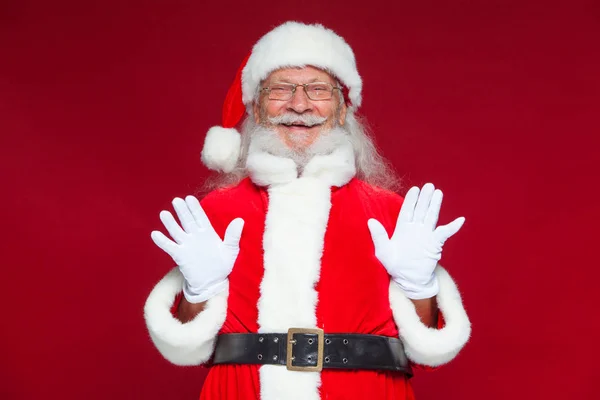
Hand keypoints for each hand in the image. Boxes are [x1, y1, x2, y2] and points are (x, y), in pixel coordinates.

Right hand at [151, 195, 243, 302]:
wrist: (212, 283)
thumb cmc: (222, 266)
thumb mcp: (231, 251)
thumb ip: (233, 236)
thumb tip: (240, 220)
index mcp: (208, 233)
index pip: (200, 217)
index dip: (195, 208)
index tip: (189, 198)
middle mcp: (195, 237)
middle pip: (187, 221)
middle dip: (182, 211)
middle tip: (176, 200)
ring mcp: (187, 245)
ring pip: (177, 231)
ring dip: (170, 223)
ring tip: (164, 213)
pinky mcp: (180, 256)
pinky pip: (170, 247)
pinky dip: (162, 241)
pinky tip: (155, 234)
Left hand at [368, 183, 463, 298]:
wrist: (409, 279)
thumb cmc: (395, 266)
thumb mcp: (383, 251)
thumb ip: (378, 236)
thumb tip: (370, 221)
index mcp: (402, 228)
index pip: (407, 210)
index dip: (411, 199)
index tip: (414, 189)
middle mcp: (415, 229)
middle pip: (421, 210)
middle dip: (424, 198)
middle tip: (429, 185)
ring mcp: (426, 235)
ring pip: (431, 217)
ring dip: (435, 205)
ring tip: (438, 193)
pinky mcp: (434, 244)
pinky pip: (444, 233)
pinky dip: (452, 227)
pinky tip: (459, 220)